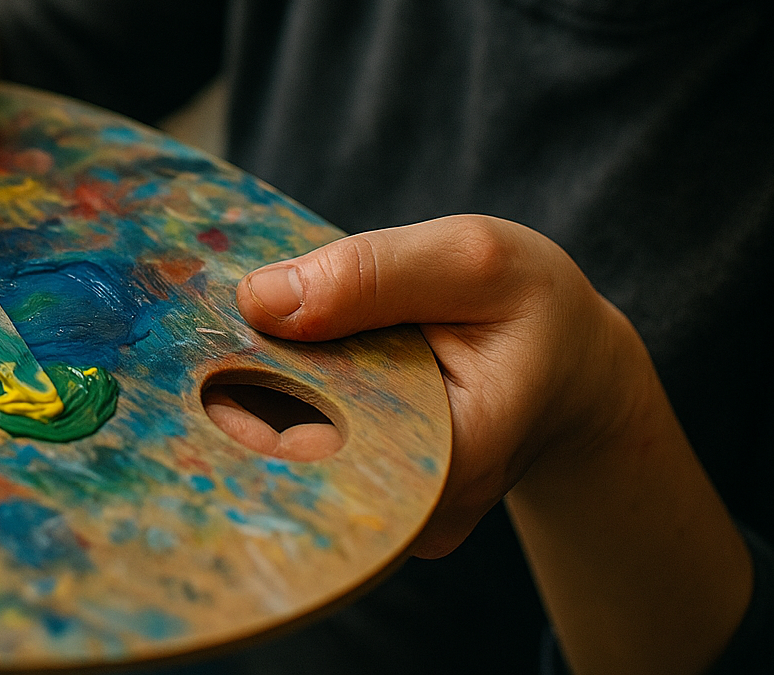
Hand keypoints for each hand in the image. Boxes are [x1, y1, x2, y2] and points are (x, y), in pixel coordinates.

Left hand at [230, 214, 640, 558]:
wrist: (574, 369)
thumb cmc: (533, 310)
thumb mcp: (473, 260)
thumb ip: (372, 274)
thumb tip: (259, 299)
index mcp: (454, 462)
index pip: (317, 443)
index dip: (248, 391)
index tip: (202, 345)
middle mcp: (414, 512)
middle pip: (289, 458)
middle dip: (236, 390)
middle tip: (199, 335)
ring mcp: (388, 514)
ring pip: (286, 456)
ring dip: (248, 392)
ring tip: (219, 342)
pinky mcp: (368, 495)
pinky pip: (299, 448)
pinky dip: (272, 398)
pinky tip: (253, 357)